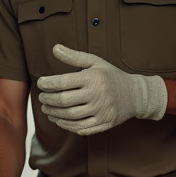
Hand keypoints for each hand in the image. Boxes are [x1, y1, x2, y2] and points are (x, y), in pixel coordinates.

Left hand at [37, 44, 167, 135]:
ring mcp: (101, 111)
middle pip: (64, 101)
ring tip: (46, 109)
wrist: (135, 95)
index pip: (63, 82)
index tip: (40, 83)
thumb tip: (55, 48)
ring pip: (70, 116)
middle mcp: (97, 95)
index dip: (47, 84)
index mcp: (93, 78)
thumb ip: (74, 56)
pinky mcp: (103, 123)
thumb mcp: (95, 62)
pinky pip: (80, 127)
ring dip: (54, 113)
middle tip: (41, 98)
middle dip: (48, 100)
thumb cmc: (111, 76)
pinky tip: (58, 119)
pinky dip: (66, 125)